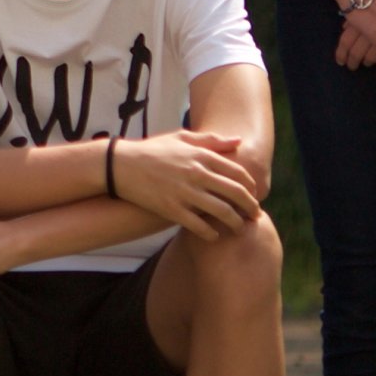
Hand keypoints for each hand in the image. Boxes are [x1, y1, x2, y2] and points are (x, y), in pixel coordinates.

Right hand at [105, 128, 265, 238]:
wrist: (119, 165)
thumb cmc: (152, 150)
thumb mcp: (181, 138)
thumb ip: (211, 140)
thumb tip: (239, 141)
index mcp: (201, 156)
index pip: (238, 173)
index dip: (251, 187)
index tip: (253, 195)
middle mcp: (197, 174)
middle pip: (236, 194)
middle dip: (250, 207)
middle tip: (255, 216)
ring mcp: (184, 192)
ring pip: (222, 212)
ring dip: (235, 223)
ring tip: (239, 228)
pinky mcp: (171, 209)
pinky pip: (199, 226)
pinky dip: (211, 234)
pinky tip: (215, 236)